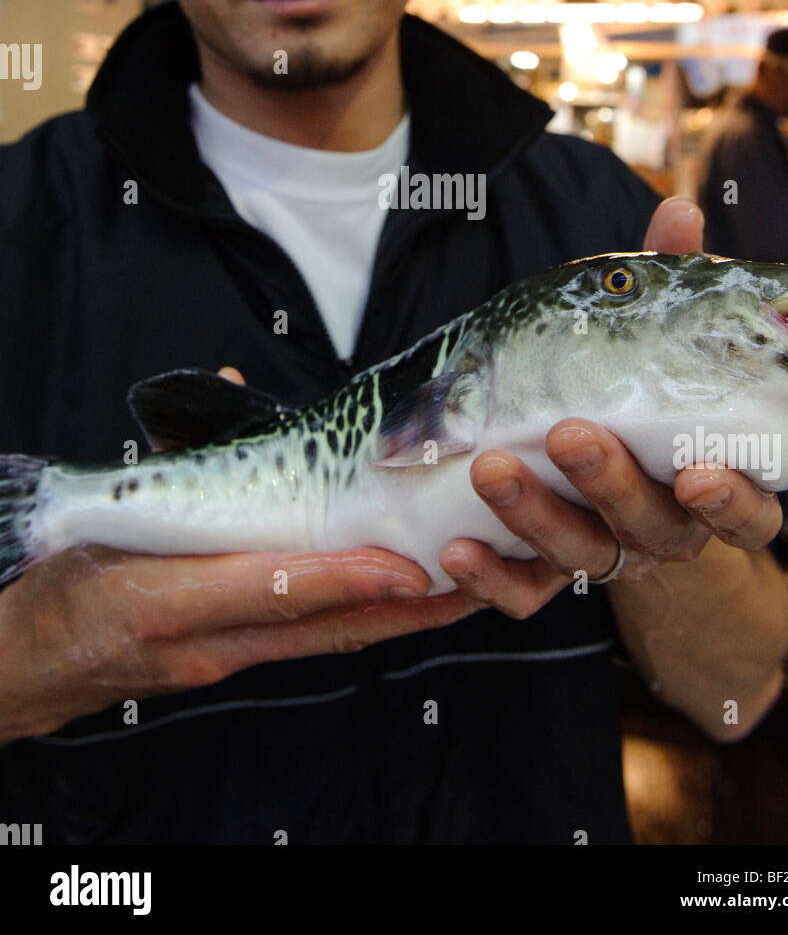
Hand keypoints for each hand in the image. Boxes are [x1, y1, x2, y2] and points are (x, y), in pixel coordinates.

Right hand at [0, 362, 479, 742]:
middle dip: (401, 610)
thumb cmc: (67, 581)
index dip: (342, 581)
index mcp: (169, 597)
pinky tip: (402, 604)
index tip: (405, 570)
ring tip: (463, 589)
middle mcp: (207, 640)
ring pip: (325, 641)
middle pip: (320, 627)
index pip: (271, 589)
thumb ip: (178, 456)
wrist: (26, 664)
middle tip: (474, 580)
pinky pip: (308, 646)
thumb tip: (236, 389)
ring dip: (395, 621)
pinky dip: (358, 623)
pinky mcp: (230, 667)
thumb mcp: (110, 514)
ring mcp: (223, 660)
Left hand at [438, 197, 783, 618]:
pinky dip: (488, 579)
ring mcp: (608, 557)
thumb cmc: (645, 396)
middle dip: (611, 485)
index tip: (701, 475)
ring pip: (581, 556)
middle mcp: (668, 529)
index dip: (732, 501)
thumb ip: (673, 290)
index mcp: (713, 481)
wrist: (608, 479)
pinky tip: (450, 551)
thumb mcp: (662, 346)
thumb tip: (680, 209)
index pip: (748, 512)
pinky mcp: (548, 575)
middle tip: (569, 435)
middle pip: (651, 526)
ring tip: (489, 469)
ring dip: (535, 517)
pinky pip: (523, 595)